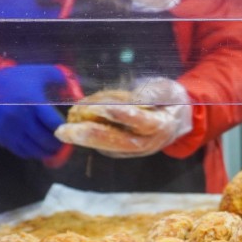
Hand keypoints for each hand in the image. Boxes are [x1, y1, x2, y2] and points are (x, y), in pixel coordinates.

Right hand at [0, 65, 68, 158]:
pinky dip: (33, 152)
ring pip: (35, 150)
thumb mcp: (39, 72)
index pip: (54, 125)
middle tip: (63, 142)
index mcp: (32, 102)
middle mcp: (21, 118)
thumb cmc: (16, 79)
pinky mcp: (1, 136)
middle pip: (46, 141)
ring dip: (46, 151)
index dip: (64, 130)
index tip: (69, 130)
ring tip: (52, 147)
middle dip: (58, 144)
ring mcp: (10, 129)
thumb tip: (77, 92)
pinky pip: (21, 151)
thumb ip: (61, 78)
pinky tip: (37, 146)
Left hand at [55, 77, 191, 157]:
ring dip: (85, 139)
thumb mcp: (166, 90)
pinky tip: (74, 127)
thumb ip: (151, 93)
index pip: (141, 121)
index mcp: (161, 125)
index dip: (122, 115)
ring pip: (109, 146)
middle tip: (66, 131)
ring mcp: (136, 149)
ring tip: (64, 131)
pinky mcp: (125, 151)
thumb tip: (134, 98)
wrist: (177, 118)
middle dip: (92, 135)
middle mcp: (148, 141)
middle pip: (119, 141)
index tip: (101, 109)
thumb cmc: (169, 100)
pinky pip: (105, 144)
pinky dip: (88, 136)